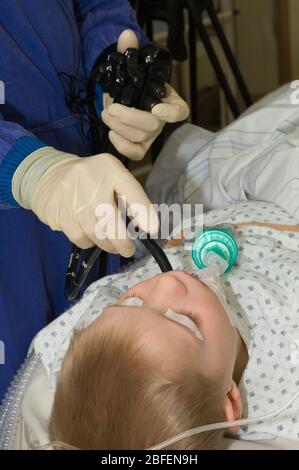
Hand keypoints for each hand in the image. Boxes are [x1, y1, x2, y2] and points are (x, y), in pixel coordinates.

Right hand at [24, 150, 158, 255]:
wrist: (49, 174)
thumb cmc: (92, 180)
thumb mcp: (113, 178)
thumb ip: (130, 197)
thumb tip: (147, 227)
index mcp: (111, 169)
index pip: (130, 190)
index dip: (143, 211)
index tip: (152, 229)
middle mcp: (91, 180)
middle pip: (110, 219)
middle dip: (122, 241)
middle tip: (128, 250)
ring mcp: (72, 196)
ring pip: (95, 232)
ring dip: (107, 245)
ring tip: (112, 245)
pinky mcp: (59, 212)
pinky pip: (79, 237)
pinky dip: (89, 243)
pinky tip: (91, 237)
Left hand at [101, 30, 189, 160]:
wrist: (122, 95)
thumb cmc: (134, 82)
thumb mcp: (132, 65)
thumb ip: (130, 51)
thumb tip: (126, 36)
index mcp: (168, 100)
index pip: (180, 111)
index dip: (170, 113)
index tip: (156, 109)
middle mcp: (162, 120)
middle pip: (153, 126)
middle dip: (130, 118)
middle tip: (111, 109)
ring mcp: (151, 135)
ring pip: (140, 138)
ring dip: (120, 127)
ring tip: (105, 114)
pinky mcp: (139, 145)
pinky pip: (135, 153)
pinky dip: (123, 146)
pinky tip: (111, 133)